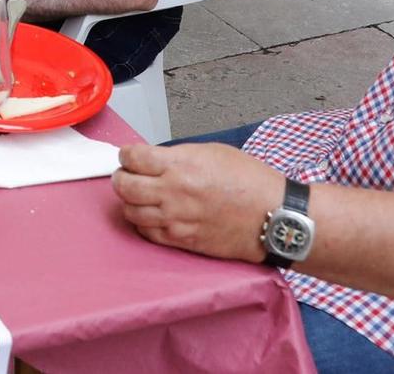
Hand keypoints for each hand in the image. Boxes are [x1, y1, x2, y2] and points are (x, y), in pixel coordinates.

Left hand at [111, 143, 281, 261]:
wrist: (272, 216)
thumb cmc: (249, 181)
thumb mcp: (212, 152)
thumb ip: (178, 156)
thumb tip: (155, 161)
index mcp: (180, 165)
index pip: (132, 158)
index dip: (127, 155)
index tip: (130, 156)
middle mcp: (172, 193)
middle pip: (123, 186)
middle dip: (121, 177)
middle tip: (127, 175)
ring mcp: (175, 220)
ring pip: (130, 212)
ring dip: (129, 202)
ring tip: (139, 196)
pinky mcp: (182, 241)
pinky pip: (147, 233)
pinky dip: (143, 223)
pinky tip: (151, 215)